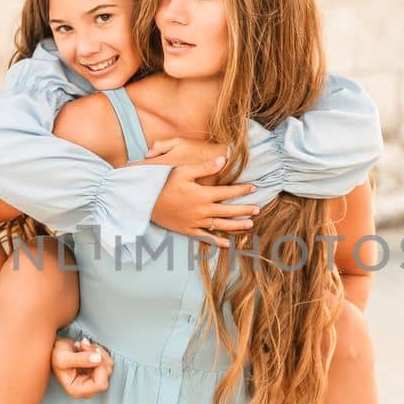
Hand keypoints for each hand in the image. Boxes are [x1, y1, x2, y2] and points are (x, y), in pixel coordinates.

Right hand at [51, 336, 112, 398]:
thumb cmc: (54, 356)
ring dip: (98, 351)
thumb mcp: (63, 357)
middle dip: (98, 356)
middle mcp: (87, 387)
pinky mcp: (97, 370)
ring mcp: (93, 379)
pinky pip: (107, 360)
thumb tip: (98, 359)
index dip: (100, 368)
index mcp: (77, 390)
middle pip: (107, 374)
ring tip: (83, 347)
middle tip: (84, 347)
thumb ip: (80, 359)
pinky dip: (99, 350)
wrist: (54, 349)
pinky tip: (87, 348)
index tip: (92, 354)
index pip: (101, 384)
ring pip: (108, 365)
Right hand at [146, 140, 260, 247]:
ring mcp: (195, 222)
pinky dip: (216, 241)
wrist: (145, 202)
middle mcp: (202, 210)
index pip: (228, 192)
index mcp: (203, 194)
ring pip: (221, 225)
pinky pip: (205, 237)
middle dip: (245, 209)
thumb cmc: (163, 183)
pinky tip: (226, 243)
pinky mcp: (187, 230)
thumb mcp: (183, 171)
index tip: (254, 188)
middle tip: (258, 209)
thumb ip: (204, 166)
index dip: (242, 190)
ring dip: (237, 225)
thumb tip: (223, 160)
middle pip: (229, 210)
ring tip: (250, 225)